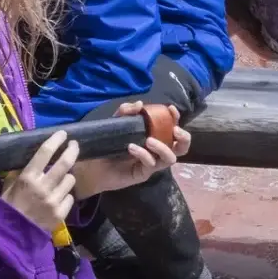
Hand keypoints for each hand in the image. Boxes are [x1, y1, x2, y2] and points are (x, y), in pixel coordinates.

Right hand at [2, 131, 77, 230]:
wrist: (11, 237)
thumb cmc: (7, 208)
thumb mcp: (9, 186)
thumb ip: (21, 171)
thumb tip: (31, 157)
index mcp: (28, 178)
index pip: (45, 152)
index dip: (56, 140)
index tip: (63, 133)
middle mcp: (43, 187)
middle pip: (65, 162)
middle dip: (72, 150)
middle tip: (74, 145)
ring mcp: (54, 201)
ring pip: (70, 179)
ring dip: (67, 176)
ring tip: (61, 178)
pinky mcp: (61, 214)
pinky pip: (70, 197)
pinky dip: (66, 195)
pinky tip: (58, 198)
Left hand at [71, 104, 188, 197]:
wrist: (93, 165)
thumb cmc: (108, 143)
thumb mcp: (116, 123)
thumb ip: (125, 112)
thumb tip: (140, 104)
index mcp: (155, 136)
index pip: (172, 127)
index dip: (176, 118)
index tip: (171, 109)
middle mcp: (157, 150)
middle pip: (182, 147)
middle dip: (184, 138)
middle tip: (175, 130)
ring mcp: (152, 163)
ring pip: (170, 158)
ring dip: (163, 147)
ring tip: (149, 140)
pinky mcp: (143, 173)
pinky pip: (151, 164)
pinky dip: (144, 154)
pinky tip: (131, 148)